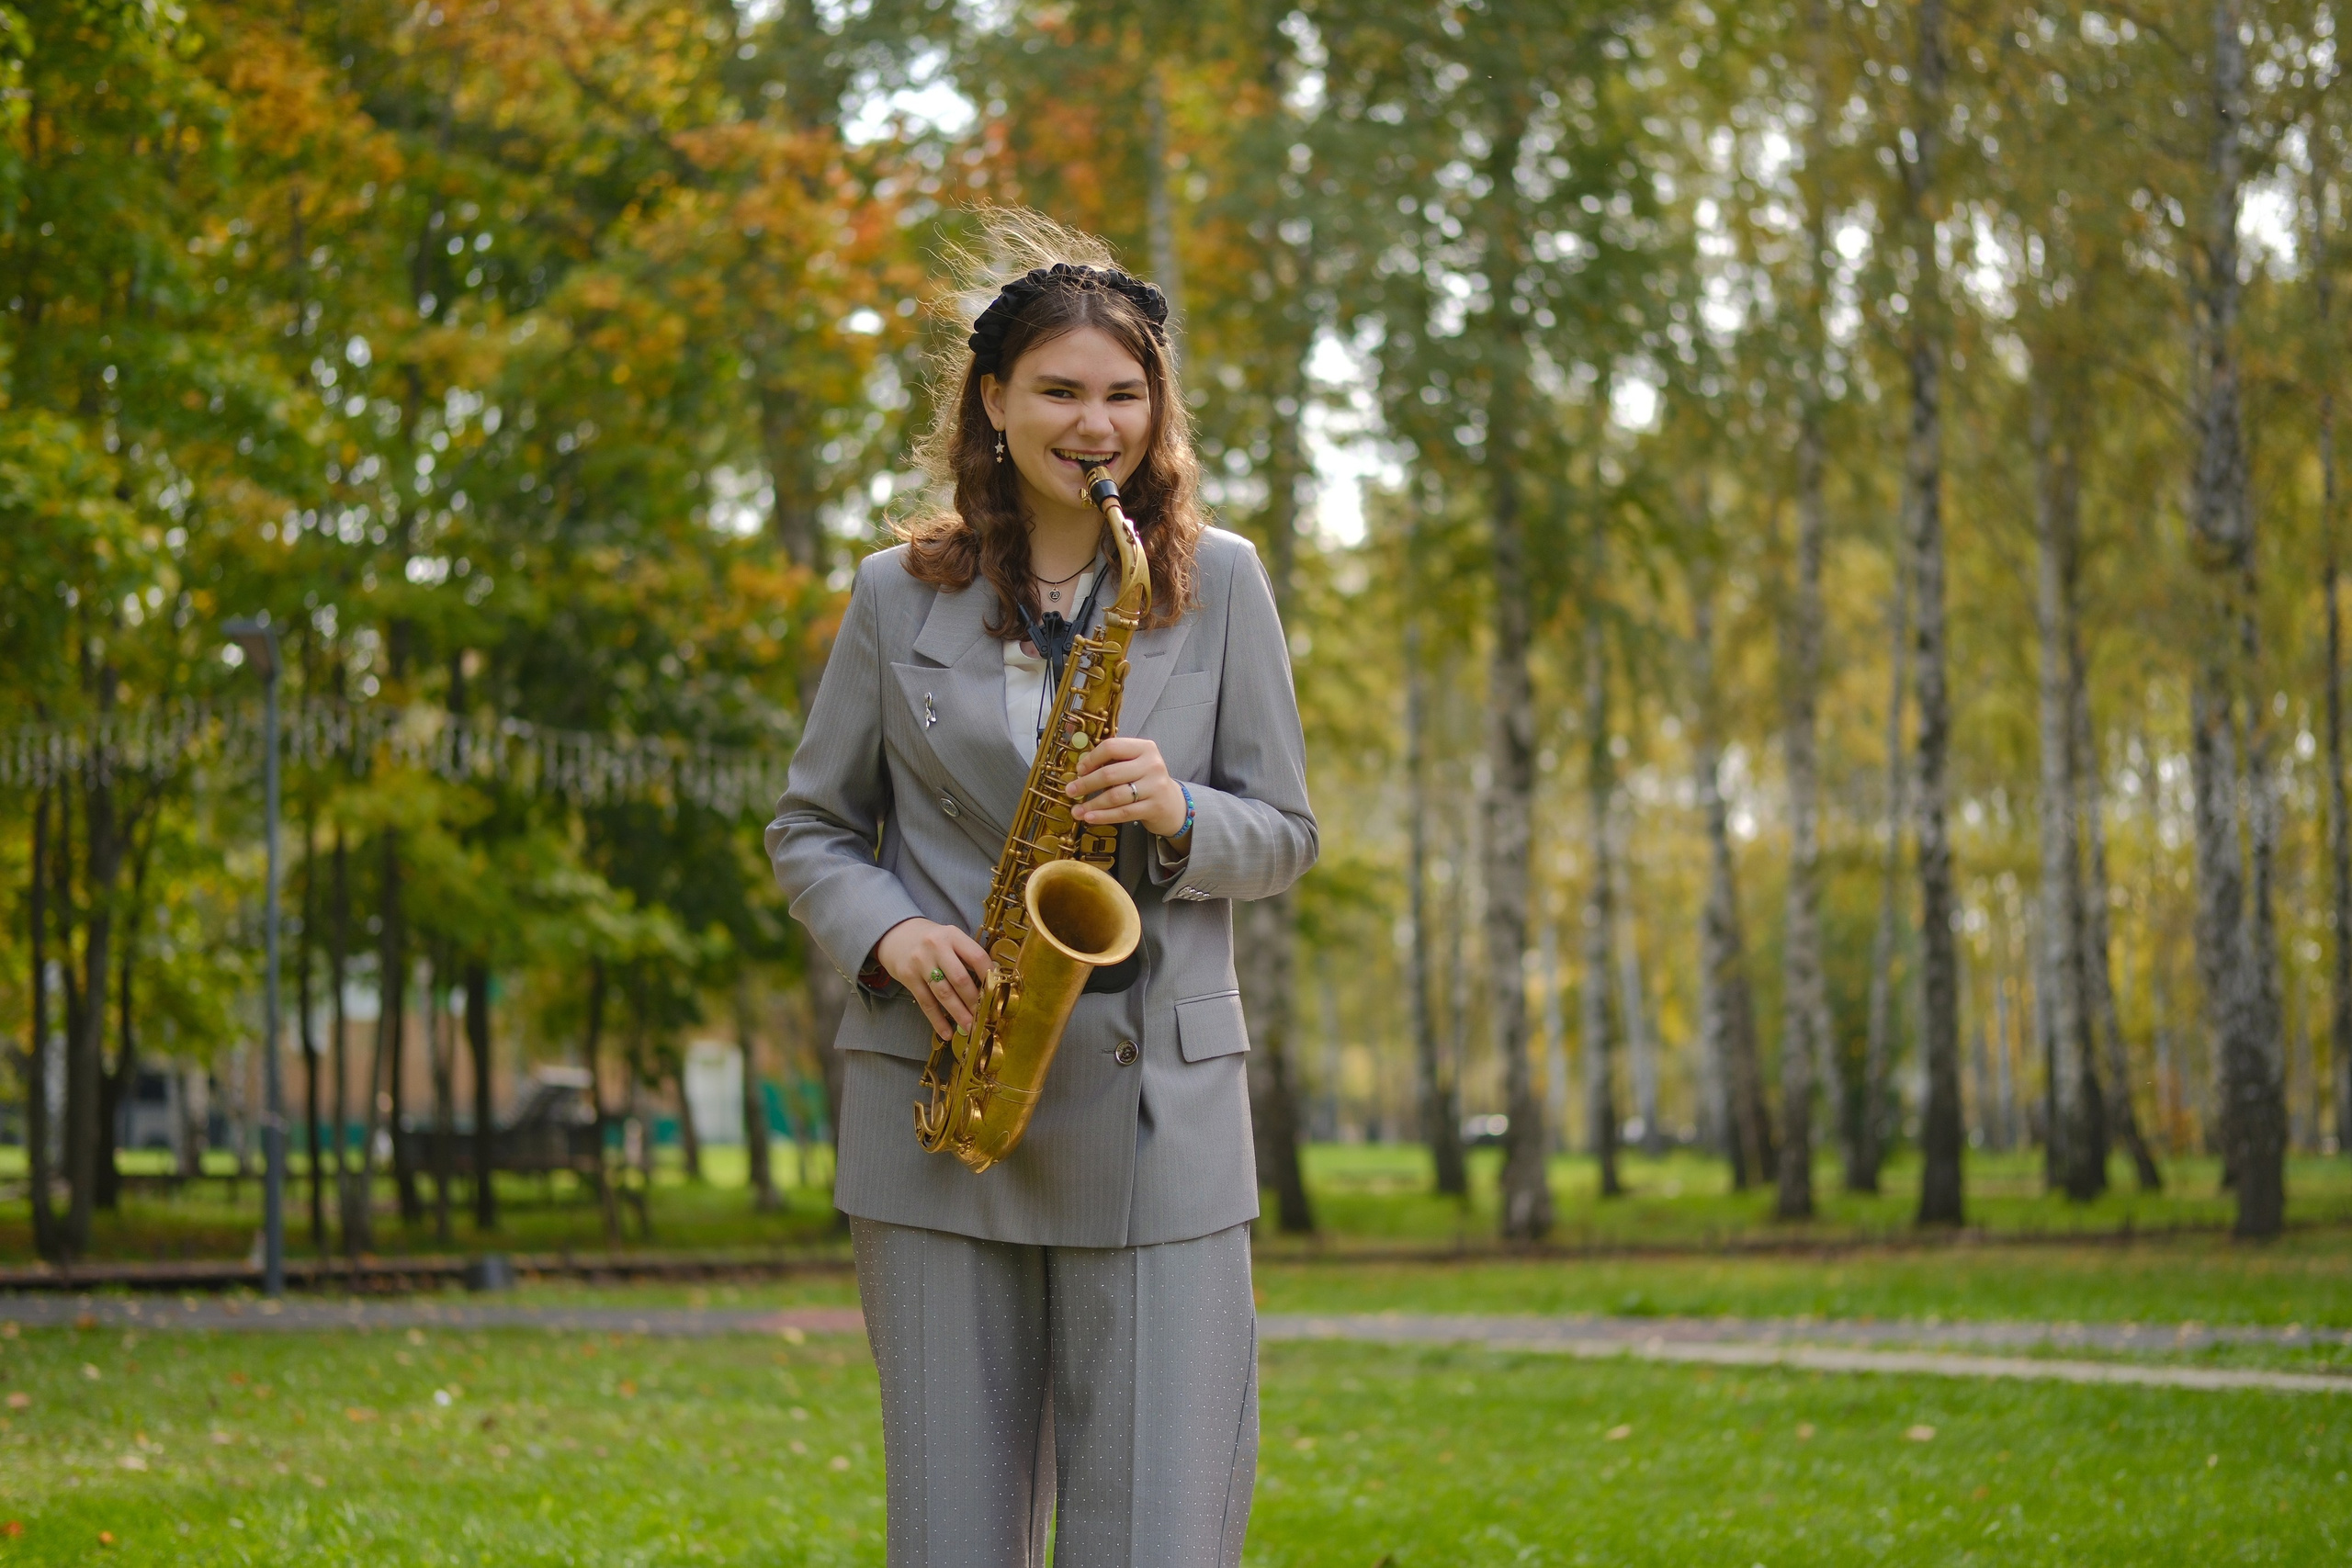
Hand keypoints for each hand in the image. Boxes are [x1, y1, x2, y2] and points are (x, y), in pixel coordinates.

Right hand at [875, 917, 992, 1039]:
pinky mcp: (908, 977)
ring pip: (943, 993)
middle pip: (960, 979)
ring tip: (969, 1028)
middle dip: (974, 1001)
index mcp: (952, 935)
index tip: (997, 992)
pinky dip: (937, 1019)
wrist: (895, 934)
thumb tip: (992, 979)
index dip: (988, 976)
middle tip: (984, 1016)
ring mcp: (920, 962)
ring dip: (958, 1013)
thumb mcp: (950, 938)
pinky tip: (946, 1032)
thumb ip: (967, 955)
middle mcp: (936, 947)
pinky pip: (926, 1002)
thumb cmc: (931, 940)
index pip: (977, 957)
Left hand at [1066, 735, 1187, 839]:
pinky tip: (1090, 818)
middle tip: (1070, 791)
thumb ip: (1114, 762)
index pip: (1112, 747)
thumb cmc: (1146, 781)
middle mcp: (1152, 764)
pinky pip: (1123, 813)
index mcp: (1145, 748)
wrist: (1172, 804)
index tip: (1079, 770)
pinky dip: (1103, 816)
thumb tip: (1080, 769)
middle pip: (1111, 773)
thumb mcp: (1135, 764)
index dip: (1091, 758)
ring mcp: (1155, 786)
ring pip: (1115, 796)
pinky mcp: (1154, 807)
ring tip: (1076, 810)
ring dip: (1092, 804)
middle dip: (1086, 783)